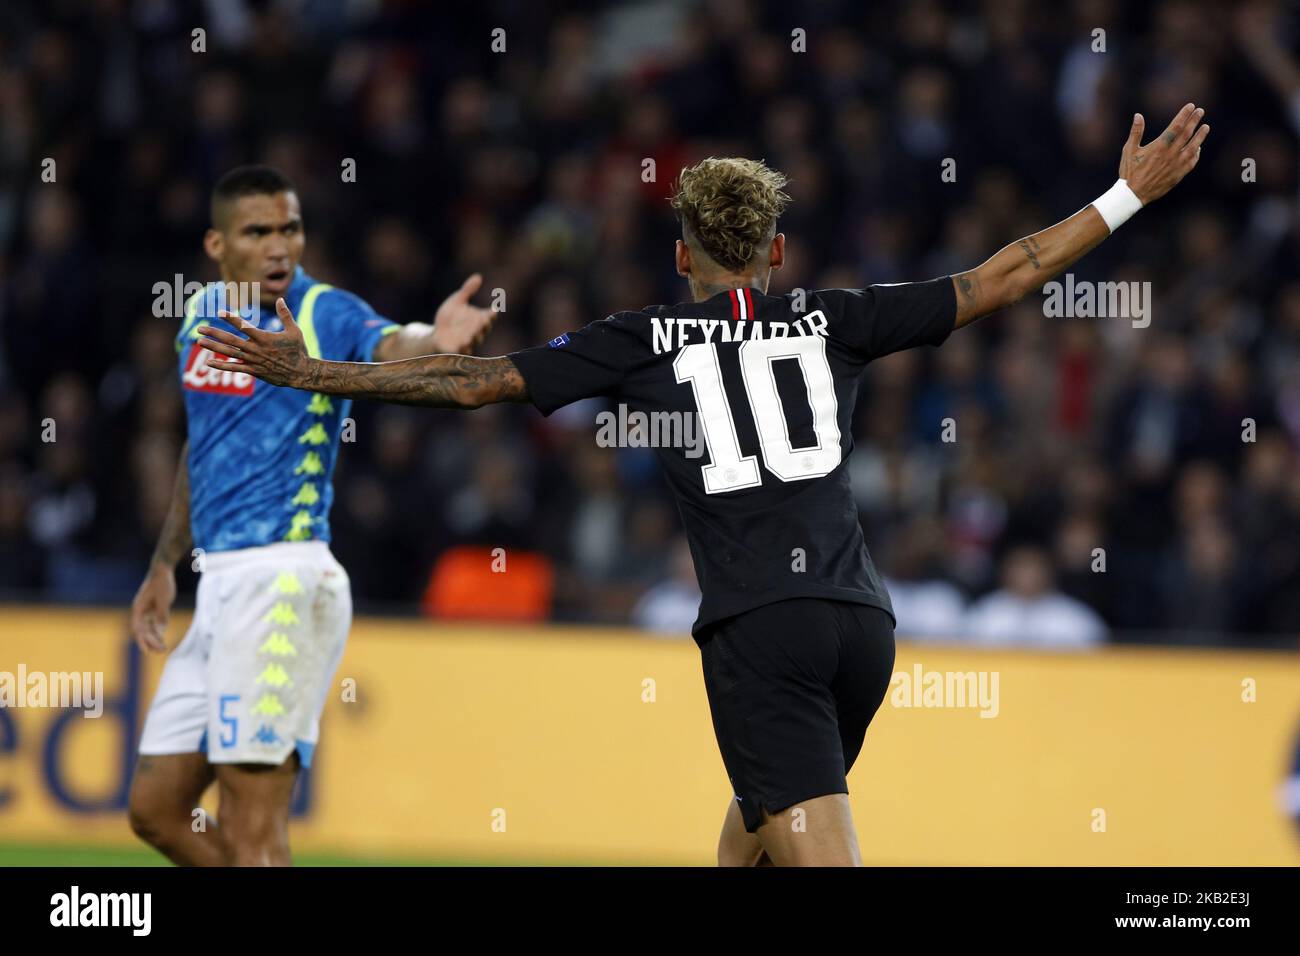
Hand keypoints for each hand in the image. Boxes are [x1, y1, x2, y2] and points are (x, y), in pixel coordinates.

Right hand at [131, 561, 175, 652]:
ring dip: (154, 638)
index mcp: (139, 608)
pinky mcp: (154, 609)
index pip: (138, 628)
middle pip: (144, 630)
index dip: (142, 640)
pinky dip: (158, 631)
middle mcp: (141, 611)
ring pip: (149, 628)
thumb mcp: (164, 598)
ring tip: (162, 649)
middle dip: (151, 642)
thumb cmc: (161, 583)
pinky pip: (154, 623)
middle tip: (161, 651)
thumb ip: (162, 613)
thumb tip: (161, 628)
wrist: (162, 570)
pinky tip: (162, 638)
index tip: (147, 650)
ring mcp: (147, 610)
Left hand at [198, 298, 314, 388]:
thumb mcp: (294, 330)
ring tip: (200, 342)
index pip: (244, 326)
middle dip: (214, 333)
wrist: (301, 372)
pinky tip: (209, 362)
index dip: (231, 319)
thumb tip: (280, 299)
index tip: (219, 312)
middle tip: (200, 328)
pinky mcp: (254, 371)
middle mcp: (256, 349)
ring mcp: (254, 361)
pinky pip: (235, 368)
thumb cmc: (298, 350)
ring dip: (214, 347)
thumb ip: (285, 315)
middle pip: (231, 340)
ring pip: (230, 353)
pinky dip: (222, 366)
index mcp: (264, 338)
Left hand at [430, 274, 497, 353]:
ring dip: (473, 338)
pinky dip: (463, 348)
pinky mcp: (457, 350)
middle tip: (483, 320)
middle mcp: (477, 332)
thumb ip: (467, 290)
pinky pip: (462, 351)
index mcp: (479, 319)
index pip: (489, 317)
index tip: (494, 310)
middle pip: (483, 329)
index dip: (492, 315)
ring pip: (474, 341)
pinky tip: (462, 344)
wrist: (437, 333)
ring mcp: (468, 342)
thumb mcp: (457, 301)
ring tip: (470, 335)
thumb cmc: (450, 318)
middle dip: (483, 325)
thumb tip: (478, 276)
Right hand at [1118, 103, 1209, 204]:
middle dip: (1194, 121)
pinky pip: (1191, 162)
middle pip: (1186, 133)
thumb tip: (1138, 115)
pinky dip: (1196, 153)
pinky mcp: (1178, 174)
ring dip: (1200, 136)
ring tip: (1206, 127)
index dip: (1184, 115)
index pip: (1176, 126)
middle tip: (1200, 111)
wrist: (1133, 194)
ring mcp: (1176, 165)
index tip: (1191, 106)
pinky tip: (1198, 148)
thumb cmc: (1129, 171)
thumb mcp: (1129, 150)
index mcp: (1159, 146)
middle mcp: (1170, 154)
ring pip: (1193, 147)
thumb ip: (1136, 132)